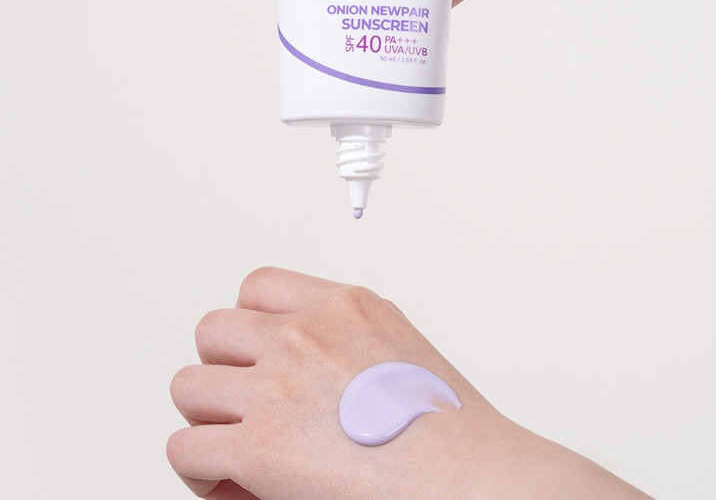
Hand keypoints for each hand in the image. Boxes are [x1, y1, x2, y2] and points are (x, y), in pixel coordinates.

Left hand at [167, 267, 651, 498]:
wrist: (475, 480)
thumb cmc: (452, 432)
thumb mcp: (402, 355)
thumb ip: (349, 348)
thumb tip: (305, 387)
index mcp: (344, 306)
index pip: (258, 287)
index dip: (249, 325)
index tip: (257, 354)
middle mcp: (305, 334)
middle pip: (214, 330)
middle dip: (224, 366)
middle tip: (244, 401)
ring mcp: (279, 386)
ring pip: (189, 385)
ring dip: (207, 414)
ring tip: (233, 441)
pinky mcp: (261, 446)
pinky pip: (187, 450)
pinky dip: (202, 469)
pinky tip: (231, 481)